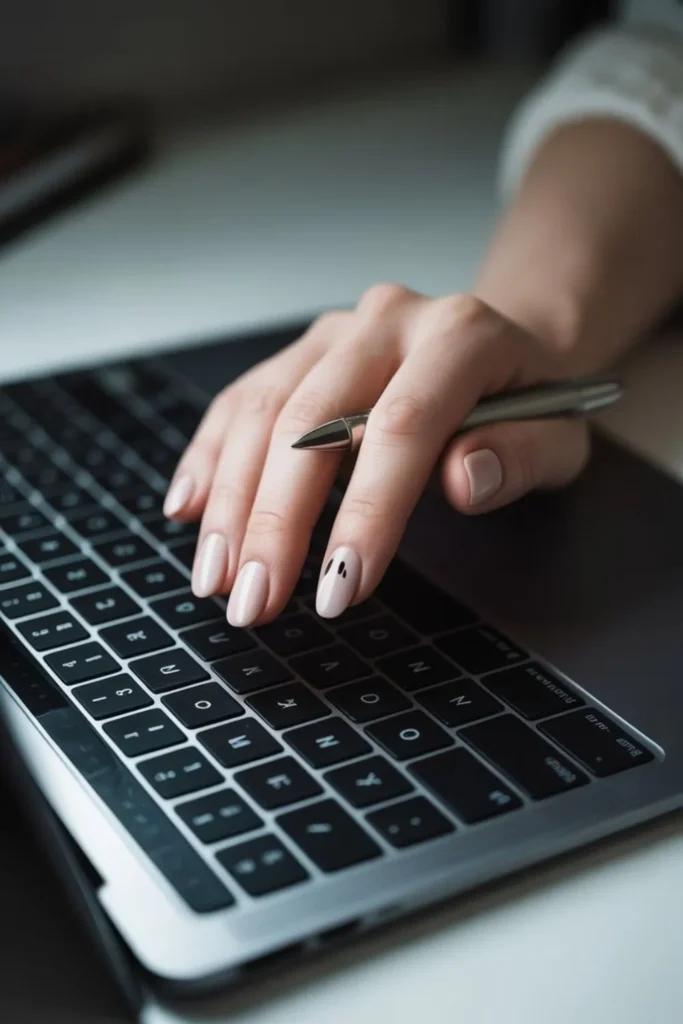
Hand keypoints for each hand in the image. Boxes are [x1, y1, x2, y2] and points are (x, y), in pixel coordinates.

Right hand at [164, 286, 589, 625]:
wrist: (509, 344)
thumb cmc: (532, 401)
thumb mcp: (560, 436)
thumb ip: (519, 458)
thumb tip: (461, 479)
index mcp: (460, 335)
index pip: (402, 427)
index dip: (366, 513)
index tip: (339, 589)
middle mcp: (386, 322)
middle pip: (310, 421)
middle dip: (275, 522)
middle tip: (254, 602)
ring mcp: (335, 333)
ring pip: (262, 412)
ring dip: (231, 502)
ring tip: (215, 577)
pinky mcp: (301, 353)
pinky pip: (241, 400)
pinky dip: (211, 457)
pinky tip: (190, 508)